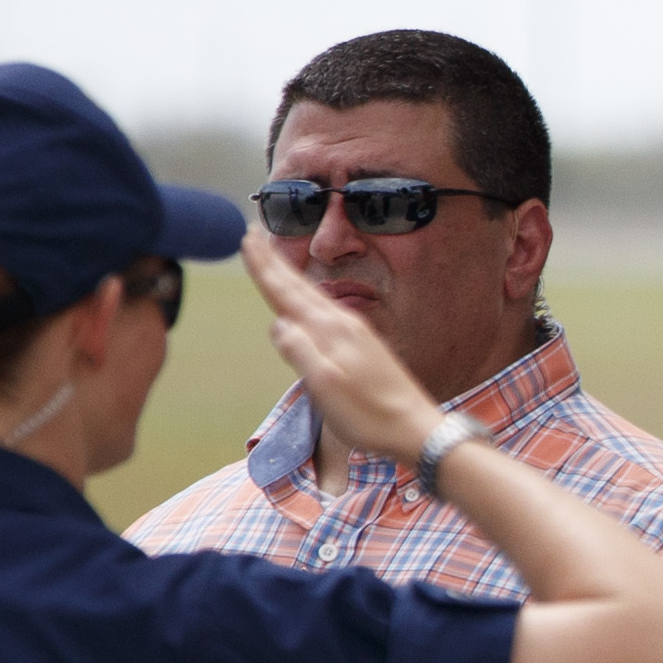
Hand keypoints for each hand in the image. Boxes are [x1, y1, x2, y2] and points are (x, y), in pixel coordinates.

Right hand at [247, 230, 441, 461]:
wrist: (417, 429)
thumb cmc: (369, 415)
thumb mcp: (325, 386)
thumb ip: (300, 351)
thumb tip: (278, 323)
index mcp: (329, 330)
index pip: (286, 292)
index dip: (264, 268)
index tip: (246, 240)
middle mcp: (342, 323)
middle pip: (299, 286)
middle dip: (274, 261)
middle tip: (253, 233)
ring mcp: (356, 332)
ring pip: (313, 295)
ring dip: (290, 275)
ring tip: (274, 259)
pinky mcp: (364, 344)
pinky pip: (326, 309)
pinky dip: (308, 296)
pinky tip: (309, 300)